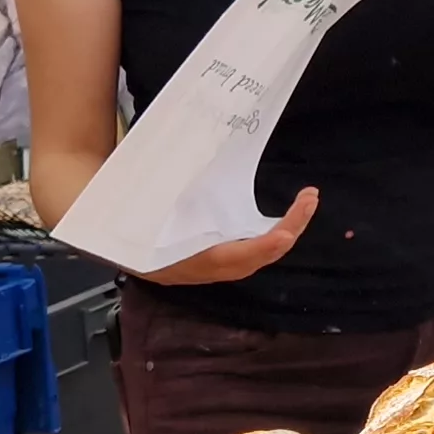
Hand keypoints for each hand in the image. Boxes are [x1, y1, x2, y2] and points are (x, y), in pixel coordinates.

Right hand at [139, 187, 317, 285]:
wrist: (124, 249)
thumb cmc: (137, 223)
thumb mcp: (151, 209)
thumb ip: (168, 196)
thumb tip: (187, 167)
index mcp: (195, 258)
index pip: (238, 257)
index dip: (263, 247)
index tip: (284, 233)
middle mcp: (213, 266)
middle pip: (261, 254)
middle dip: (290, 228)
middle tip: (309, 197)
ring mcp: (220, 265)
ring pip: (262, 253)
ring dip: (286, 229)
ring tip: (306, 201)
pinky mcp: (223, 257)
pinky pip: (255, 248)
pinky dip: (273, 233)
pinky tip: (287, 215)